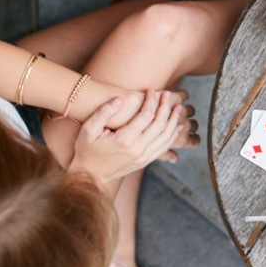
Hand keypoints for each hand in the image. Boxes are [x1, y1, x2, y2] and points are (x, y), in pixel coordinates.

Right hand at [68, 90, 189, 182]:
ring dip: (173, 120)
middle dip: (165, 107)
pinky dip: (172, 136)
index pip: (146, 115)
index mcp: (124, 140)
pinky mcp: (145, 161)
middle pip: (159, 124)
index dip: (151, 101)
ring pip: (165, 136)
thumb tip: (119, 99)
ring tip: (179, 108)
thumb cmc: (86, 151)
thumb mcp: (88, 130)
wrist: (90, 177)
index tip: (152, 90)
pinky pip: (164, 147)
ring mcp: (143, 157)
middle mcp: (137, 149)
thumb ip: (103, 113)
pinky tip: (177, 126)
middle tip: (168, 94)